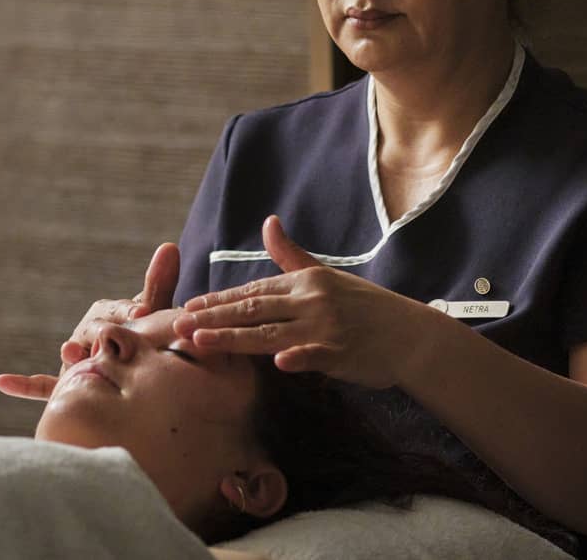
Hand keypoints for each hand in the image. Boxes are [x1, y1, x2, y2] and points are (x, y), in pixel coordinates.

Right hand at [0, 242, 180, 400]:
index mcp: (107, 313)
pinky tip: (3, 381)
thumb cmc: (149, 340)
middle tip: (110, 336)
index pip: (115, 308)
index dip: (129, 309)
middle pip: (90, 330)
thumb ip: (158, 284)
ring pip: (72, 354)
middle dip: (100, 333)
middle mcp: (86, 332)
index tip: (143, 310)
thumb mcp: (157, 315)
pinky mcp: (67, 385)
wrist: (143, 373)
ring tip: (71, 353)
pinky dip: (25, 384)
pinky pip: (44, 385)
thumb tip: (169, 245)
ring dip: (70, 354)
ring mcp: (75, 358)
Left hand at [172, 215, 431, 387]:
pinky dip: (296, 358)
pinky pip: (315, 356)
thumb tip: (268, 222)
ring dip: (233, 338)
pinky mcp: (342, 353)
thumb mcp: (326, 276)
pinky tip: (276, 364)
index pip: (252, 291)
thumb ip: (291, 254)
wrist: (410, 334)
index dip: (218, 300)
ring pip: (270, 334)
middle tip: (176, 325)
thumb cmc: (365, 307)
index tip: (187, 306)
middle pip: (252, 310)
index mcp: (305, 282)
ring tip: (200, 343)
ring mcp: (325, 327)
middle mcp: (311, 301)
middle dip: (212, 317)